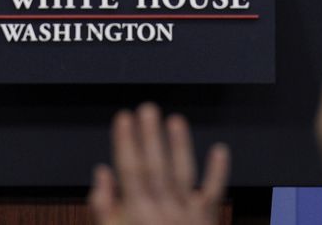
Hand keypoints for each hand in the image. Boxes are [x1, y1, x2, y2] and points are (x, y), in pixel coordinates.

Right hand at [89, 103, 228, 224]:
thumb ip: (103, 207)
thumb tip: (101, 173)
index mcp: (135, 215)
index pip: (129, 171)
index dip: (126, 143)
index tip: (123, 118)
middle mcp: (161, 212)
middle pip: (156, 168)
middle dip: (150, 137)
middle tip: (148, 109)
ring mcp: (186, 216)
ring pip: (183, 175)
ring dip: (180, 146)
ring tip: (175, 120)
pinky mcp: (206, 220)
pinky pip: (214, 193)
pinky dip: (218, 172)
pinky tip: (219, 149)